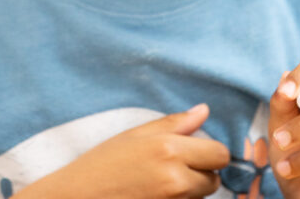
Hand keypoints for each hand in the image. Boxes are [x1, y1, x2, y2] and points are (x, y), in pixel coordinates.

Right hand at [16, 104, 229, 198]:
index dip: (210, 151)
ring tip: (162, 181)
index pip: (219, 154)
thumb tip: (204, 110)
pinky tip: (157, 193)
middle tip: (176, 167)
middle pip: (215, 179)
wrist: (80, 196)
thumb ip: (174, 123)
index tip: (196, 150)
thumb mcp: (136, 134)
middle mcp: (177, 179)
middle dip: (202, 172)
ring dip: (193, 189)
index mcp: (170, 149)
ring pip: (202, 196)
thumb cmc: (104, 162)